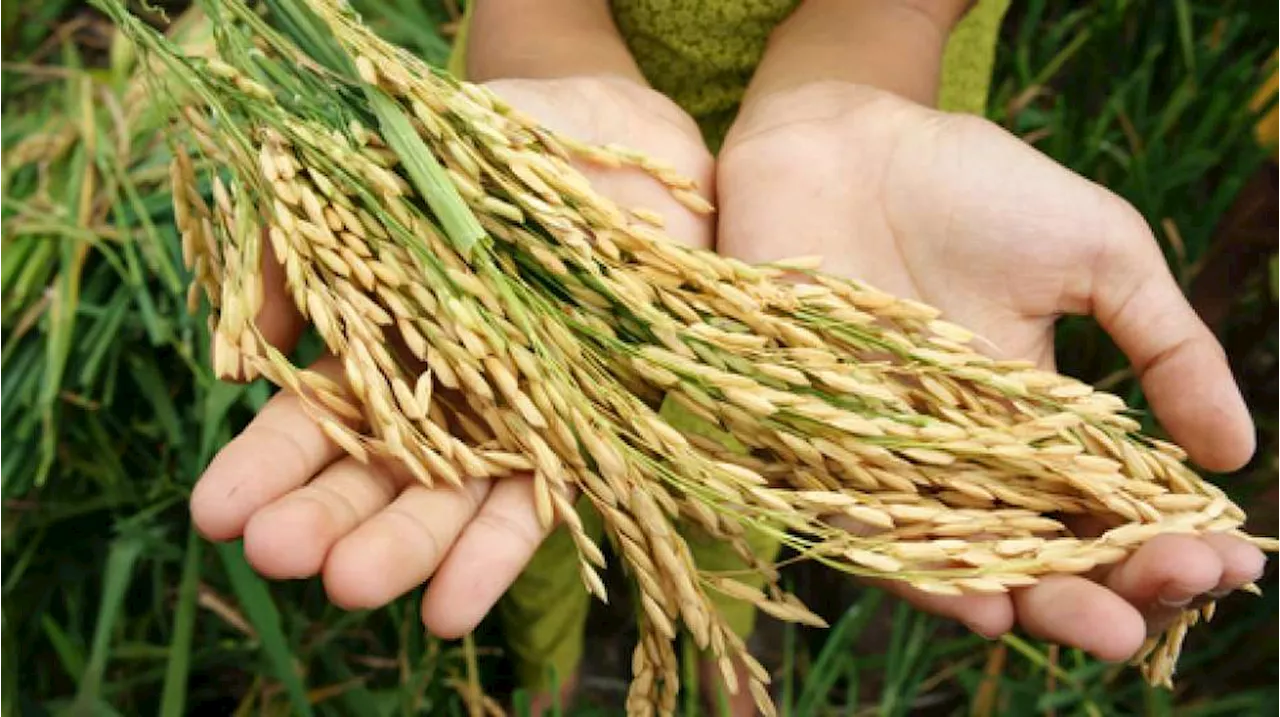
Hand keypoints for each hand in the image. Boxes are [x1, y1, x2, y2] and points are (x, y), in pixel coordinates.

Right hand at [190, 75, 713, 636]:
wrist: (610, 132)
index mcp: (384, 339)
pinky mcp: (587, 430)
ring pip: (450, 498)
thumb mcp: (380, 172)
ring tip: (350, 586)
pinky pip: (542, 501)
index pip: (315, 417)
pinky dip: (497, 551)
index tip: (215, 513)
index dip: (268, 465)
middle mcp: (444, 393)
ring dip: (401, 546)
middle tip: (277, 553)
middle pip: (376, 470)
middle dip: (325, 515)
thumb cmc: (485, 146)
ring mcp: (515, 417)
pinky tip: (451, 606)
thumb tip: (245, 347)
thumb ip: (305, 247)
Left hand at [714, 81, 1264, 661]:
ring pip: (957, 559)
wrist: (843, 139)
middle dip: (1098, 594)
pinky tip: (975, 602)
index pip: (1103, 511)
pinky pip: (860, 525)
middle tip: (1151, 610)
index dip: (1162, 544)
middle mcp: (961, 455)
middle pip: (1034, 555)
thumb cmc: (972, 184)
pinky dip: (915, 569)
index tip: (1224, 560)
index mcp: (1035, 421)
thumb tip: (1234, 453)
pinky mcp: (811, 444)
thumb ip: (1164, 345)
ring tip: (1087, 625)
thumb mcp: (1096, 252)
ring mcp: (887, 455)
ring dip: (1025, 602)